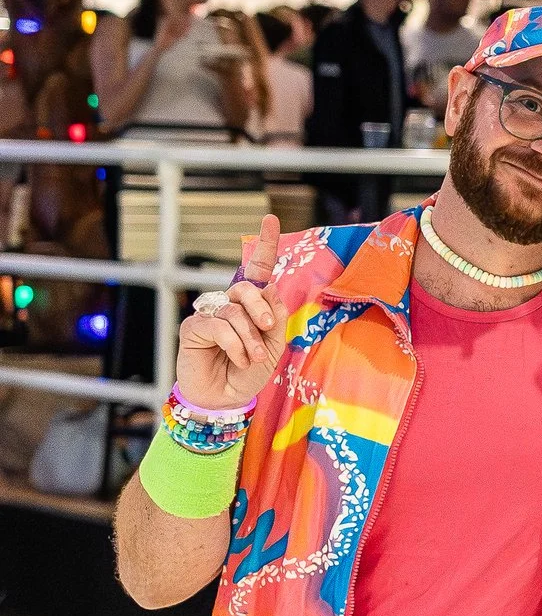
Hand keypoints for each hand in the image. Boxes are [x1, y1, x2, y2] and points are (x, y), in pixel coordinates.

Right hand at [175, 216, 283, 411]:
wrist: (228, 397)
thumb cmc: (252, 370)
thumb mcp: (274, 343)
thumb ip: (274, 315)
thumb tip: (269, 289)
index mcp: (252, 305)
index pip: (258, 270)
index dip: (265, 244)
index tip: (270, 218)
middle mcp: (230, 304)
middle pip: (246, 286)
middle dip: (261, 307)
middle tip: (266, 326)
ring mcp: (209, 314)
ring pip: (233, 310)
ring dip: (250, 337)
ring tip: (253, 357)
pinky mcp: (192, 328)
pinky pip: (218, 326)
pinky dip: (234, 344)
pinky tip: (239, 359)